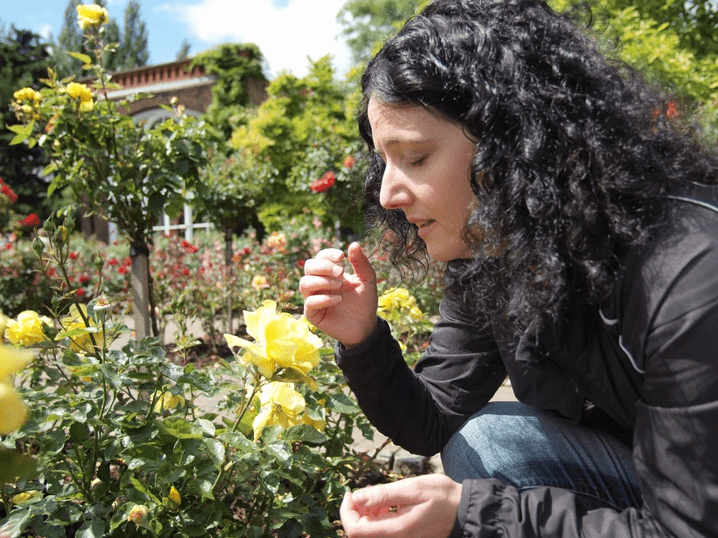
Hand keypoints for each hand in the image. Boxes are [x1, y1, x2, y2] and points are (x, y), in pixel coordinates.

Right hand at [299, 242, 377, 346]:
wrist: (366, 326)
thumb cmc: (365, 302)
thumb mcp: (367, 280)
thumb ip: (361, 263)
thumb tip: (354, 244)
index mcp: (330, 273)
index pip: (320, 257)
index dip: (327, 254)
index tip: (342, 257)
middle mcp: (319, 284)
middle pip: (308, 267)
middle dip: (323, 266)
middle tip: (340, 272)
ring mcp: (314, 299)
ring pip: (304, 283)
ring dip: (322, 281)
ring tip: (340, 285)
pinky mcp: (313, 314)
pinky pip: (309, 303)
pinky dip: (323, 299)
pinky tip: (338, 299)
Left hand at [340, 475, 461, 537]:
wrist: (463, 510)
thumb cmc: (441, 496)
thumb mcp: (412, 488)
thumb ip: (383, 495)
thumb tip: (357, 497)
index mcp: (396, 530)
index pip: (355, 530)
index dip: (347, 512)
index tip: (351, 493)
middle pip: (360, 533)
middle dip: (356, 512)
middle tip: (366, 492)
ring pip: (370, 533)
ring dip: (367, 514)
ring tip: (379, 497)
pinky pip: (382, 533)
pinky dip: (377, 518)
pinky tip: (386, 505)